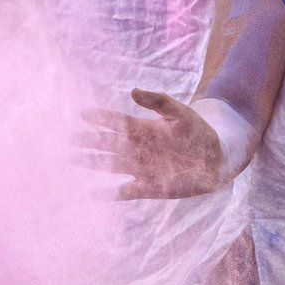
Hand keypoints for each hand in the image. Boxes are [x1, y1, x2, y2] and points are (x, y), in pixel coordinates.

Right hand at [83, 88, 222, 198]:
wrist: (214, 160)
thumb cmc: (197, 132)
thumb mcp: (180, 112)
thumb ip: (158, 101)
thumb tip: (133, 91)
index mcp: (143, 129)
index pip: (116, 122)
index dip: (100, 118)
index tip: (82, 114)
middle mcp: (137, 149)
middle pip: (107, 144)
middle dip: (89, 140)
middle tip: (69, 138)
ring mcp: (140, 168)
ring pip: (110, 164)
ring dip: (92, 162)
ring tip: (72, 158)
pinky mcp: (148, 187)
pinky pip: (124, 191)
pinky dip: (109, 194)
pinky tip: (92, 194)